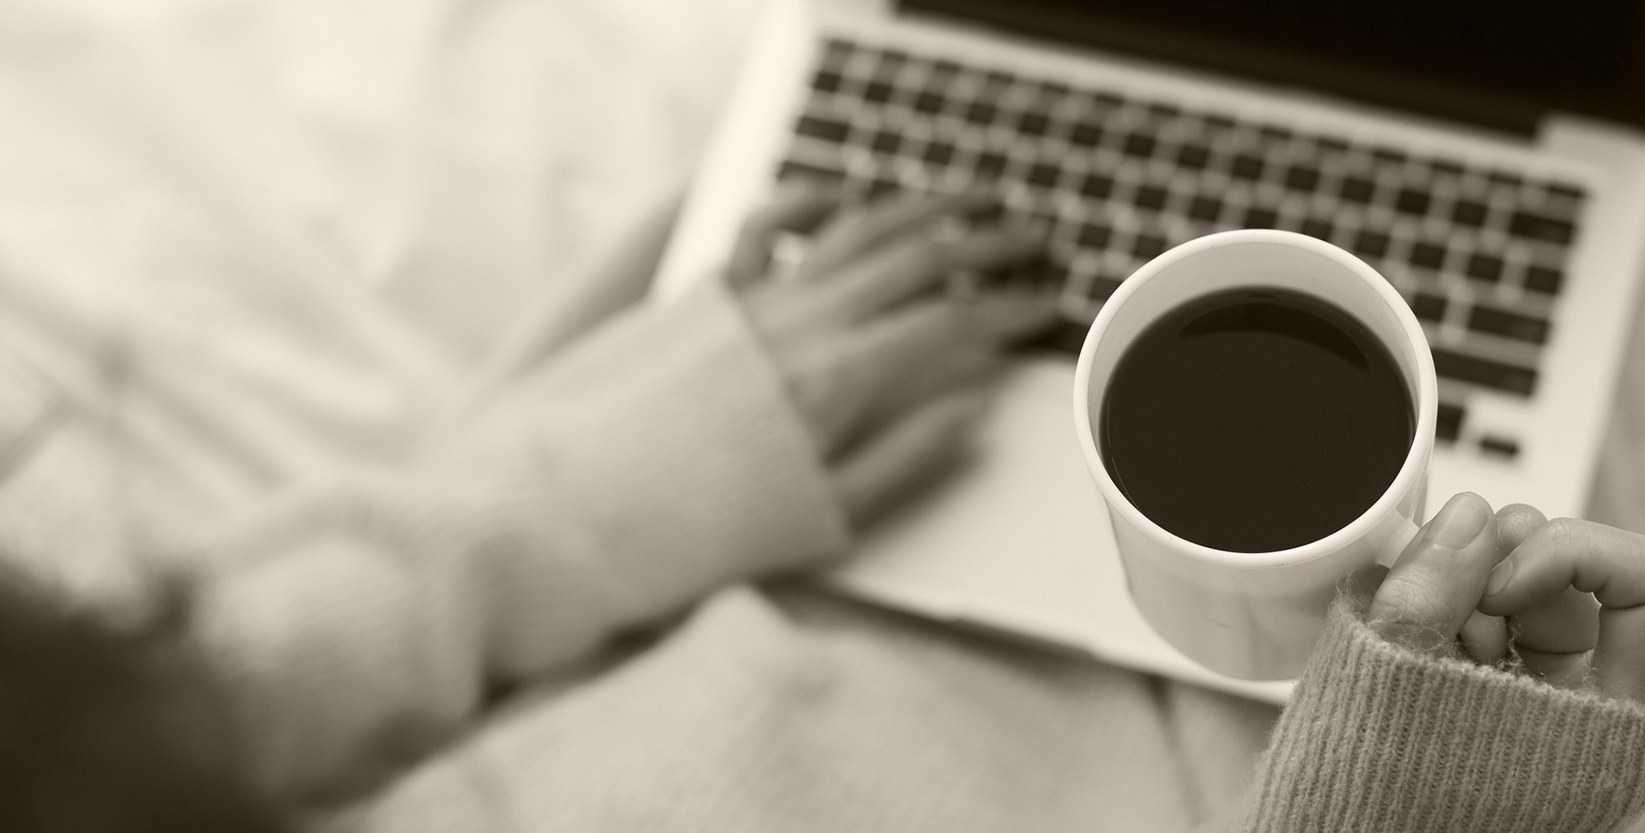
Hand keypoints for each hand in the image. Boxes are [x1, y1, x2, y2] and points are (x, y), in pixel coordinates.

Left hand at [724, 184, 1057, 525]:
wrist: (583, 507)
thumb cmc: (700, 529)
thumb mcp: (825, 517)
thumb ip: (907, 458)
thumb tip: (970, 410)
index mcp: (842, 377)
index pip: (952, 324)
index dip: (1011, 309)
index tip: (1046, 304)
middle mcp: (804, 321)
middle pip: (917, 260)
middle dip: (986, 243)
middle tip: (1031, 237)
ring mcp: (755, 300)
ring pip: (855, 228)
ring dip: (920, 205)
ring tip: (966, 196)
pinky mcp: (707, 297)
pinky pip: (765, 226)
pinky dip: (810, 200)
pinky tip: (842, 195)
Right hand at [1364, 492, 1644, 701]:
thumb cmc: (1388, 801)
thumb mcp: (1397, 693)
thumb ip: (1430, 600)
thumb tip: (1467, 516)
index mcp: (1618, 723)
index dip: (1572, 556)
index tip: (1496, 582)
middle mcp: (1597, 703)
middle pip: (1582, 571)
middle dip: (1498, 564)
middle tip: (1437, 594)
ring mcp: (1548, 690)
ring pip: (1529, 581)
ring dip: (1462, 586)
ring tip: (1417, 637)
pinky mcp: (1503, 680)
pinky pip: (1486, 605)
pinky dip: (1444, 606)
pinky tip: (1413, 644)